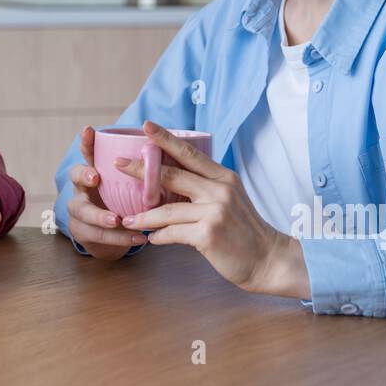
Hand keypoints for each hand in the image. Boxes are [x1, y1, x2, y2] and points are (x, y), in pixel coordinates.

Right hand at [65, 126, 147, 260]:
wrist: (114, 236)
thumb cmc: (126, 203)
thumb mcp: (132, 185)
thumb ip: (145, 172)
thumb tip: (175, 150)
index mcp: (95, 170)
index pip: (89, 152)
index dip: (87, 142)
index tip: (89, 130)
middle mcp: (83, 187)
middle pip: (76, 176)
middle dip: (84, 175)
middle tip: (96, 177)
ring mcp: (79, 210)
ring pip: (83, 211)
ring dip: (100, 216)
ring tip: (115, 220)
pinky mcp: (83, 232)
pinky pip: (97, 235)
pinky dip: (118, 238)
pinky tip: (137, 238)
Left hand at [115, 120, 309, 296]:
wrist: (267, 259)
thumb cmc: (244, 230)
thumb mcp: (230, 199)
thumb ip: (206, 187)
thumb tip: (173, 179)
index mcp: (223, 177)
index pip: (189, 152)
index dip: (166, 138)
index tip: (146, 125)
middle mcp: (219, 190)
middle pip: (172, 174)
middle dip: (141, 169)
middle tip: (118, 164)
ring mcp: (214, 211)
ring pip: (167, 210)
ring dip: (143, 216)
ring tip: (127, 220)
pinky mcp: (208, 234)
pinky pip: (173, 233)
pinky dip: (159, 237)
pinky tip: (151, 239)